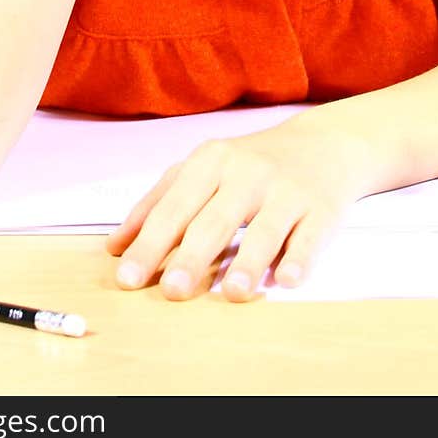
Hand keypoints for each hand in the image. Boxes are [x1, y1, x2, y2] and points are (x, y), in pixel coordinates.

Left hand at [104, 114, 372, 300]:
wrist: (323, 143)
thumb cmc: (249, 165)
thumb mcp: (202, 169)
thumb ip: (158, 203)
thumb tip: (114, 248)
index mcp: (211, 161)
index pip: (174, 207)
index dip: (150, 243)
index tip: (128, 279)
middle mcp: (248, 172)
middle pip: (215, 220)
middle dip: (192, 256)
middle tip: (172, 292)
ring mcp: (286, 190)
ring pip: (264, 229)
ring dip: (248, 262)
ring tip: (232, 294)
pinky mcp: (321, 208)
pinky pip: (309, 237)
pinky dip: (298, 259)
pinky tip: (286, 280)